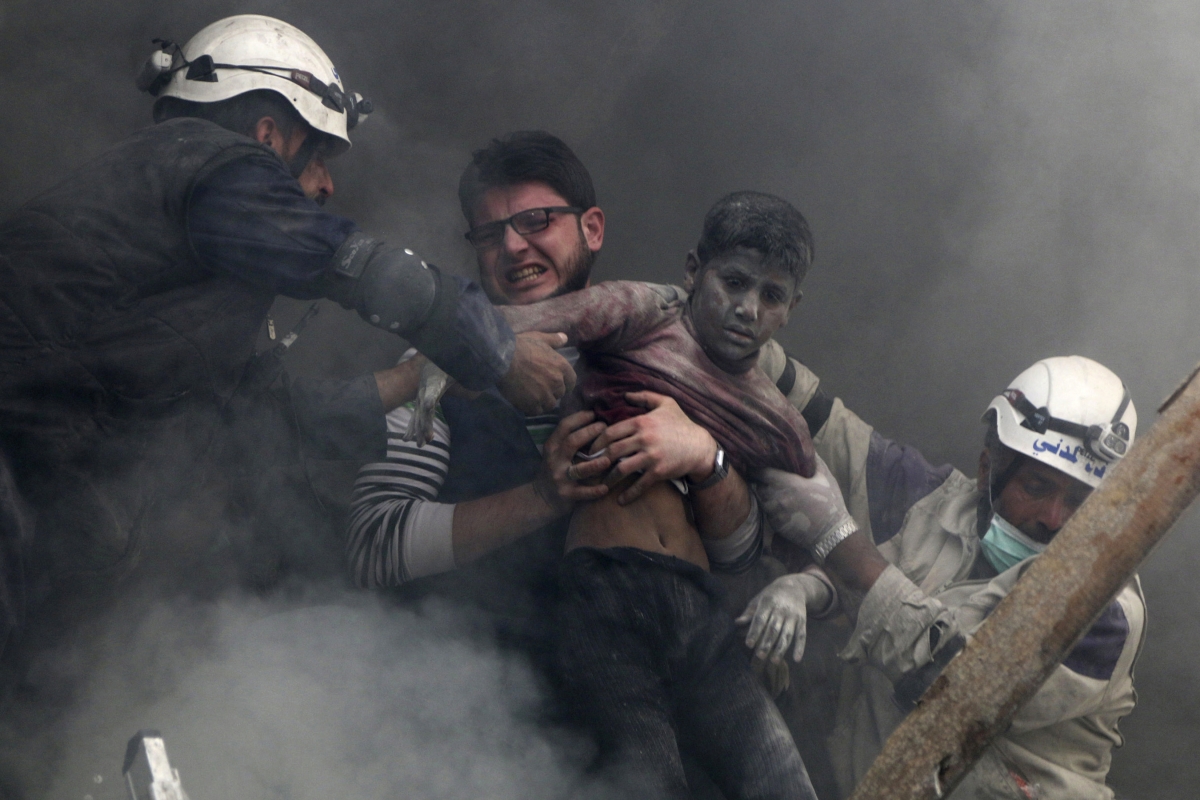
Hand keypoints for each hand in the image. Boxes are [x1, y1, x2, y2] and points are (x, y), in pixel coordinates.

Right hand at [497, 332, 575, 414]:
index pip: (571, 381)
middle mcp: (556, 382)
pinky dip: (532, 408)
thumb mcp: (539, 338)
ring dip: (543, 401)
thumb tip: (565, 338)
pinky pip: (537, 411)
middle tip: (541, 388)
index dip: (565, 383)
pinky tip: (525, 402)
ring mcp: (545, 395)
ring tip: (533, 397)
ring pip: (549, 404)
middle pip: (560, 393)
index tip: (559, 384)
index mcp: (561, 366)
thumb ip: (554, 340)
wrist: (502, 360)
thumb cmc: (521, 346)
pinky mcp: (532, 405)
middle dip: (553, 392)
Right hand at [531, 411, 612, 515]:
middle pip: (572, 442)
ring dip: (594, 465)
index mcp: (553, 446)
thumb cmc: (556, 468)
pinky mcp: (566, 494)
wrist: (541, 496)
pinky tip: (605, 488)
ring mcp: (560, 477)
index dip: (579, 418)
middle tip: (606, 428)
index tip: (594, 413)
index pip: (564, 426)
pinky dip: (593, 491)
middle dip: (590, 433)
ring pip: (578, 470)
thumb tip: (593, 417)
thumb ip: (570, 438)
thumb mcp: (557, 451)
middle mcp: (555, 460)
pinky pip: (581, 492)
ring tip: (607, 460)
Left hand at [588, 391, 716, 504]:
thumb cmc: (681, 424)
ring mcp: (651, 456)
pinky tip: (621, 500)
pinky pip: (640, 484)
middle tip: (591, 468)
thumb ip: (645, 396)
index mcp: (642, 422)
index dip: (597, 442)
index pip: (610, 432)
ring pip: (621, 469)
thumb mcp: (666, 403)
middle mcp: (644, 438)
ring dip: (609, 479)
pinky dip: (629, 494)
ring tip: (603, 484)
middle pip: (612, 451)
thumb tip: (625, 395)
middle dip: (599, 461)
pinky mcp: (658, 471)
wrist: (700, 446)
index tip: (591, 450)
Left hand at [737, 571, 831, 695]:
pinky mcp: (803, 621)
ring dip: (781, 648)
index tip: (748, 644)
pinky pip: (802, 635)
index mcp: (768, 603)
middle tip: (760, 657)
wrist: (794, 586)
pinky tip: (796, 659)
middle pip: (773, 629)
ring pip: (787, 634)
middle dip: (767, 643)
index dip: (754, 632)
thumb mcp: (758, 599)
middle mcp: (782, 609)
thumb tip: (737, 623)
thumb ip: (749, 612)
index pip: (760, 619)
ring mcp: (793, 616)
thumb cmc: (771, 596)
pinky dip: (800, 647)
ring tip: (774, 661)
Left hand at [755, 454, 851, 550]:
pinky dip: (772, 509)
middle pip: (760, 486)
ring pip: (762, 500)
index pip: (762, 472)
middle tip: (769, 479)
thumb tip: (806, 447)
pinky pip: (767, 513)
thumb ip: (813, 461)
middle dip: (763, 482)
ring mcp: (775, 513)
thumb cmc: (830, 503)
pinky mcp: (776, 525)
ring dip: (767, 495)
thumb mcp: (825, 478)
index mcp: (788, 483)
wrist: (832, 533)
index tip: (760, 465)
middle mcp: (778, 498)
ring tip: (777, 493)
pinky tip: (783, 507)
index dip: (759, 468)